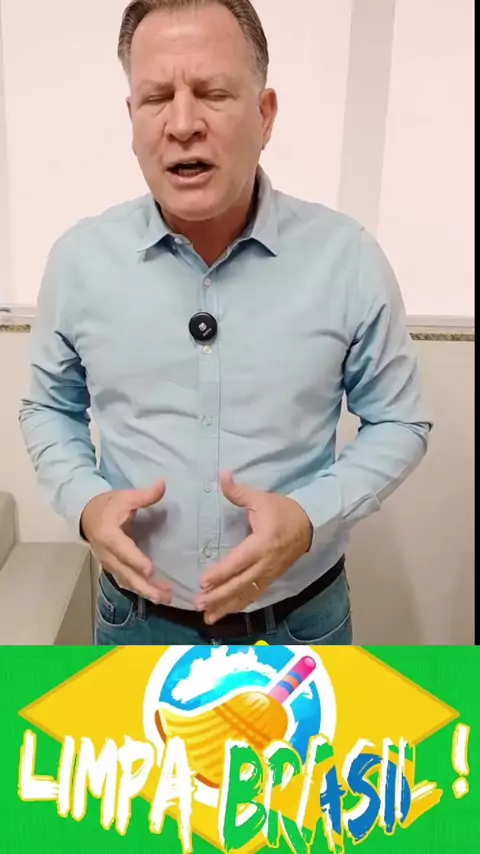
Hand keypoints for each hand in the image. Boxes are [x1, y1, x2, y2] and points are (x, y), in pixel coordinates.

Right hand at [81, 479, 171, 604]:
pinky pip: (126, 582)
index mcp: (108, 534)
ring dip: (145, 591)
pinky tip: (155, 595)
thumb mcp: (125, 497)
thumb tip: (163, 484)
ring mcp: (109, 563)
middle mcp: (107, 553)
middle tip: (164, 595)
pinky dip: (140, 590)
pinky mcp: (113, 568)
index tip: (150, 570)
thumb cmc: (107, 505)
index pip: (122, 550)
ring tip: (165, 598)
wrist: (86, 514)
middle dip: (145, 586)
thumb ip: (145, 495)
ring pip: (126, 581)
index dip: (136, 561)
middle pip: (125, 573)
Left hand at [194, 472, 312, 623]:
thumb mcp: (262, 498)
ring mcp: (270, 573)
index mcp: (263, 542)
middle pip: (241, 583)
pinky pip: (254, 595)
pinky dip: (238, 606)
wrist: (311, 524)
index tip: (204, 581)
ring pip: (247, 594)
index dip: (222, 573)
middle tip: (199, 603)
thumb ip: (239, 492)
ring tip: (208, 617)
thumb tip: (222, 476)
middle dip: (219, 595)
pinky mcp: (272, 578)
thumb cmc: (283, 510)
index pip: (239, 561)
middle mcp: (267, 562)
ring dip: (227, 606)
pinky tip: (224, 613)